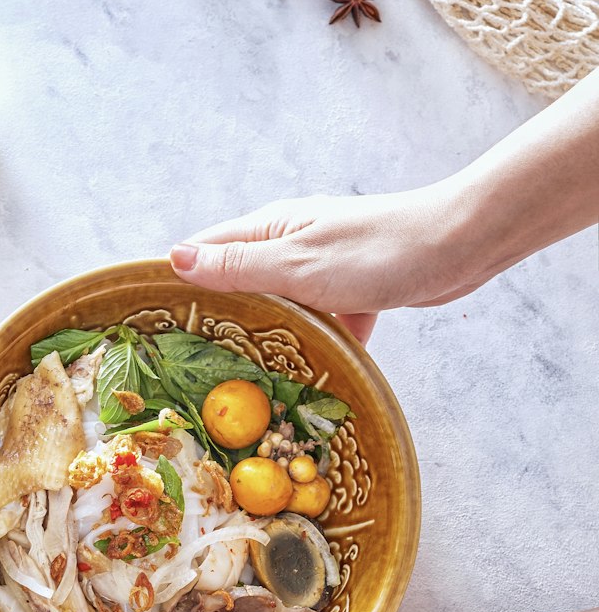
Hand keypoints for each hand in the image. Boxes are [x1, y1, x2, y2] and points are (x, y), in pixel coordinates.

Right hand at [168, 69, 598, 342]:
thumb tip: (175, 258)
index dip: (178, 281)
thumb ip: (237, 265)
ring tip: (244, 383)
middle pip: (241, 283)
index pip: (206, 250)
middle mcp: (290, 244)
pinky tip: (310, 380)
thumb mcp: (295, 263)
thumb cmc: (375, 250)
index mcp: (270, 228)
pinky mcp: (352, 292)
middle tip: (192, 366)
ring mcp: (322, 269)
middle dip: (220, 319)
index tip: (154, 322)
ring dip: (270, 339)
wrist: (457, 248)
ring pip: (282, 309)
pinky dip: (317, 347)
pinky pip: (322, 324)